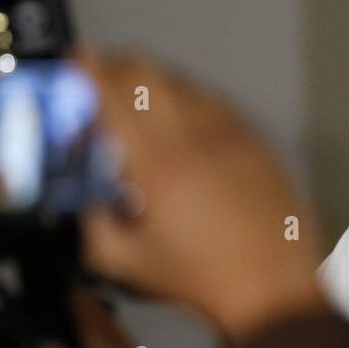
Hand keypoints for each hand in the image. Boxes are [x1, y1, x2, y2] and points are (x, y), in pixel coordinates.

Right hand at [76, 51, 326, 341]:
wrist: (273, 287)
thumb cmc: (200, 281)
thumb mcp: (126, 263)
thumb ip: (92, 225)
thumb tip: (85, 199)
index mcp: (156, 163)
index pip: (114, 93)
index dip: (88, 68)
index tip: (75, 60)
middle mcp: (193, 136)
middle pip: (147, 71)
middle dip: (116, 66)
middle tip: (100, 80)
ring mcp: (231, 133)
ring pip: (182, 82)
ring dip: (153, 84)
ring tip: (140, 106)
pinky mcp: (256, 140)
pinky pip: (215, 102)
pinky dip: (189, 102)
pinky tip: (183, 126)